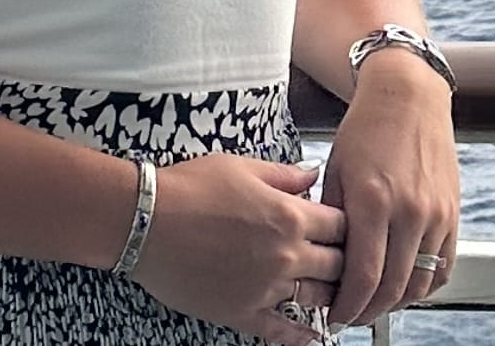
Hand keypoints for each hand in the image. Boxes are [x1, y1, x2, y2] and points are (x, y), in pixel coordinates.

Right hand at [130, 152, 346, 345]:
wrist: (147, 221)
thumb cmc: (190, 187)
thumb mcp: (241, 166)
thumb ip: (283, 175)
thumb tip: (312, 176)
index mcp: (288, 216)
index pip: (341, 226)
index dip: (346, 224)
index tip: (345, 226)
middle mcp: (286, 256)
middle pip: (338, 265)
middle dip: (344, 260)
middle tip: (343, 259)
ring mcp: (267, 289)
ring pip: (317, 298)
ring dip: (328, 294)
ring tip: (332, 291)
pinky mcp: (244, 313)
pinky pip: (282, 332)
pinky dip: (302, 337)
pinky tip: (314, 337)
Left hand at [320, 50, 459, 330]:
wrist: (407, 97)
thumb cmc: (365, 129)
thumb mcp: (335, 169)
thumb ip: (331, 218)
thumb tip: (324, 262)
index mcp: (373, 200)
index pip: (363, 276)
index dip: (347, 305)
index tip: (335, 315)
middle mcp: (409, 211)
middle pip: (392, 289)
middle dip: (368, 311)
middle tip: (351, 315)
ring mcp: (436, 216)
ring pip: (419, 284)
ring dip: (396, 303)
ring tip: (374, 303)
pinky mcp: (452, 215)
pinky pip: (442, 269)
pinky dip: (423, 286)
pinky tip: (403, 286)